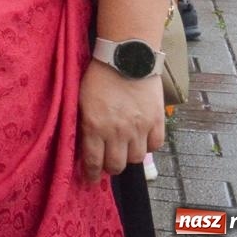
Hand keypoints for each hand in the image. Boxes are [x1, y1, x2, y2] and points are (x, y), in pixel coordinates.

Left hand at [78, 60, 164, 181]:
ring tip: (124, 148)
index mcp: (94, 125)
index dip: (91, 174)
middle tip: (108, 162)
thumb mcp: (80, 98)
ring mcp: (139, 128)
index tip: (90, 180)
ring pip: (136, 158)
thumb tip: (82, 143)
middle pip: (116, 165)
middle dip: (110, 167)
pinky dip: (148, 146)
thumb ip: (83, 122)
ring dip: (129, 156)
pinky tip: (141, 138)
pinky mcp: (156, 121)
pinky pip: (155, 146)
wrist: (126, 56)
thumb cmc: (98, 74)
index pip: (93, 161)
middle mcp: (117, 131)